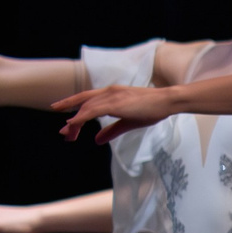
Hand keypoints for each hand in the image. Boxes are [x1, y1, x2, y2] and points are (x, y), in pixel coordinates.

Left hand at [55, 84, 180, 141]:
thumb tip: (97, 140)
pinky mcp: (114, 103)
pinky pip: (91, 111)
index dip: (73, 106)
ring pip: (85, 108)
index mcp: (111, 94)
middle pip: (83, 104)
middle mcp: (108, 92)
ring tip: (68, 135)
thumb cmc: (152, 109)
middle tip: (64, 133)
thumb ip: (112, 131)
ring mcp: (111, 96)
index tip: (65, 119)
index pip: (87, 99)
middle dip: (72, 120)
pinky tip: (73, 124)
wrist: (167, 101)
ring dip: (74, 122)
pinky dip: (80, 118)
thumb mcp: (128, 122)